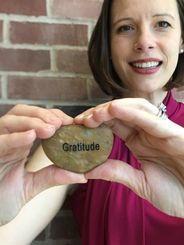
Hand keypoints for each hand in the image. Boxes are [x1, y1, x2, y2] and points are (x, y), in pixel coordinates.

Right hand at [0, 105, 85, 224]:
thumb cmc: (3, 198)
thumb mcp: (31, 186)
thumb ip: (52, 176)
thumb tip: (81, 175)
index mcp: (19, 143)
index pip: (34, 119)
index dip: (51, 115)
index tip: (68, 122)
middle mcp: (7, 139)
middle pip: (22, 113)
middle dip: (42, 114)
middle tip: (60, 123)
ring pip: (10, 121)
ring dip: (31, 121)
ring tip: (50, 129)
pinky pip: (0, 142)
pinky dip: (14, 138)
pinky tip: (30, 136)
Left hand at [75, 98, 183, 216]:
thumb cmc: (177, 193)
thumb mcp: (141, 184)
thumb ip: (117, 173)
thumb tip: (89, 170)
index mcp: (138, 142)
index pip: (113, 125)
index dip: (95, 122)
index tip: (77, 126)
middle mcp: (147, 132)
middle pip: (120, 113)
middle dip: (98, 113)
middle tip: (79, 120)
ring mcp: (159, 131)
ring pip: (133, 109)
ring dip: (111, 109)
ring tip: (92, 115)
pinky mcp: (173, 134)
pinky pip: (150, 119)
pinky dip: (131, 112)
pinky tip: (113, 110)